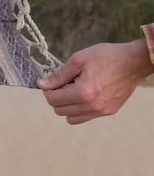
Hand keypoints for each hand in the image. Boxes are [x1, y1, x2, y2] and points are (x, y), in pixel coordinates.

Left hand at [35, 40, 151, 123]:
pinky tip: (84, 94)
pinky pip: (85, 117)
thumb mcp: (78, 60)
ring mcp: (102, 111)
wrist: (134, 62)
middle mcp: (93, 106)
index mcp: (84, 93)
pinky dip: (79, 109)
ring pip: (71, 118)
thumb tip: (41, 85)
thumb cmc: (107, 57)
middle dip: (56, 98)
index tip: (51, 81)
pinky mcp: (109, 111)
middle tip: (63, 84)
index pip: (53, 100)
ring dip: (66, 106)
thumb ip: (58, 75)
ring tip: (73, 90)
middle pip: (59, 111)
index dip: (47, 90)